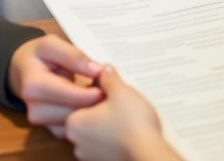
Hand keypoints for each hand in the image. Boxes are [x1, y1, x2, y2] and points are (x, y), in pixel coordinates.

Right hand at [9, 35, 103, 135]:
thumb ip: (73, 55)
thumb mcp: (51, 44)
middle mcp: (34, 109)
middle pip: (73, 113)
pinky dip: (85, 120)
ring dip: (91, 112)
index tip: (108, 85)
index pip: (69, 95)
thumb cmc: (38, 55)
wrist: (22, 70)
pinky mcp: (50, 129)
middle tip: (110, 92)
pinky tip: (91, 105)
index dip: (91, 92)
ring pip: (75, 124)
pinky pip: (74, 130)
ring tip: (102, 96)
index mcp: (33, 86)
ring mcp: (42, 122)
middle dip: (94, 103)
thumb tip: (96, 70)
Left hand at [65, 66, 181, 160]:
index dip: (97, 88)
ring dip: (108, 121)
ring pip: (97, 130)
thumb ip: (109, 78)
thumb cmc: (133, 126)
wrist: (149, 154)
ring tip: (126, 113)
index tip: (110, 84)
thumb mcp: (121, 91)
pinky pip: (106, 143)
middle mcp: (77, 141)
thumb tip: (105, 70)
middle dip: (102, 104)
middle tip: (119, 97)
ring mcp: (90, 154)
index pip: (80, 97)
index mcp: (73, 123)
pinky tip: (128, 128)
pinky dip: (114, 135)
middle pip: (88, 114)